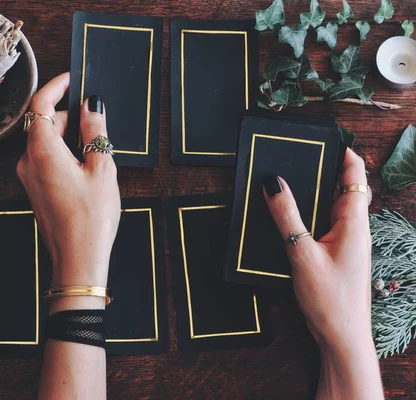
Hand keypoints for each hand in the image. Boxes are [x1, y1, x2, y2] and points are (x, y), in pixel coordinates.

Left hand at [16, 73, 120, 309]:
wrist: (78, 259)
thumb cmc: (90, 219)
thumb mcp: (101, 168)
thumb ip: (95, 132)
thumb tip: (91, 106)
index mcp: (42, 152)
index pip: (39, 105)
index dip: (56, 87)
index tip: (72, 79)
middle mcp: (28, 162)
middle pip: (42, 123)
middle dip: (67, 116)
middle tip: (94, 119)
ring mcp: (29, 177)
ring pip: (45, 142)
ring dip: (67, 136)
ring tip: (95, 149)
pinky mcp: (35, 189)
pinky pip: (45, 159)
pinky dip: (63, 152)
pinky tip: (85, 165)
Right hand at [264, 148, 382, 398]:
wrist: (342, 337)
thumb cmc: (330, 299)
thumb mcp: (301, 253)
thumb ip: (286, 216)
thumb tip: (273, 182)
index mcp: (353, 222)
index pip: (355, 176)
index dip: (344, 153)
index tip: (323, 137)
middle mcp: (353, 228)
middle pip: (344, 187)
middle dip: (324, 169)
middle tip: (299, 155)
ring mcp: (345, 242)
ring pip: (331, 207)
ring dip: (315, 193)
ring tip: (290, 180)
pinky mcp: (334, 255)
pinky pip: (323, 225)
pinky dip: (309, 214)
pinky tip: (290, 217)